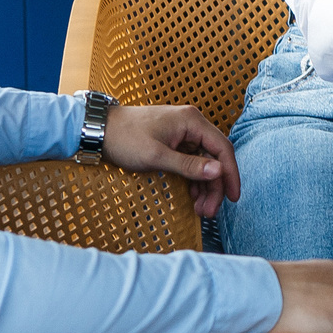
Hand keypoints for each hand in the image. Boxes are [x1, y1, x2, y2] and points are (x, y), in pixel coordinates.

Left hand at [99, 102, 240, 217]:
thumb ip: (189, 165)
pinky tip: (192, 197)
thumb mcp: (157, 156)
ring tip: (201, 210)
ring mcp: (183, 133)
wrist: (100, 129)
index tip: (233, 197)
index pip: (222, 148)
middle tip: (210, 211)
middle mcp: (191, 124)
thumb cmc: (125, 138)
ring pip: (204, 162)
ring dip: (205, 186)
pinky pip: (192, 162)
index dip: (231, 174)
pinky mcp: (174, 142)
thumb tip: (218, 171)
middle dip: (215, 186)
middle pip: (214, 158)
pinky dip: (193, 180)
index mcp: (192, 121)